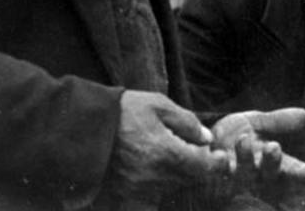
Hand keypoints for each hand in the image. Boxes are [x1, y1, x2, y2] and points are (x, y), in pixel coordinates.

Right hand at [110, 90, 228, 202]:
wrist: (81, 126)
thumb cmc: (122, 112)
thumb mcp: (159, 105)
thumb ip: (187, 122)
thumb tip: (206, 138)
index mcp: (166, 153)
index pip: (204, 167)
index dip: (218, 163)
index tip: (222, 157)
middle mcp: (154, 177)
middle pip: (188, 178)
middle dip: (196, 165)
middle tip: (195, 150)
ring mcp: (138, 189)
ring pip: (170, 187)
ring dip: (176, 174)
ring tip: (167, 154)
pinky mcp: (123, 195)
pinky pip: (148, 200)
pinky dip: (155, 189)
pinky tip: (153, 173)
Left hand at [211, 108, 304, 183]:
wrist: (200, 143)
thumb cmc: (234, 136)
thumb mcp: (258, 124)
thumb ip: (279, 122)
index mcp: (270, 161)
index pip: (291, 169)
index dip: (303, 174)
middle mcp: (255, 173)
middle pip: (269, 173)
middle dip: (272, 163)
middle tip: (275, 148)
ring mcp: (234, 177)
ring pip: (243, 173)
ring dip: (245, 158)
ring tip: (244, 140)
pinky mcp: (212, 175)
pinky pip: (216, 173)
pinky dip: (218, 165)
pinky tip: (220, 156)